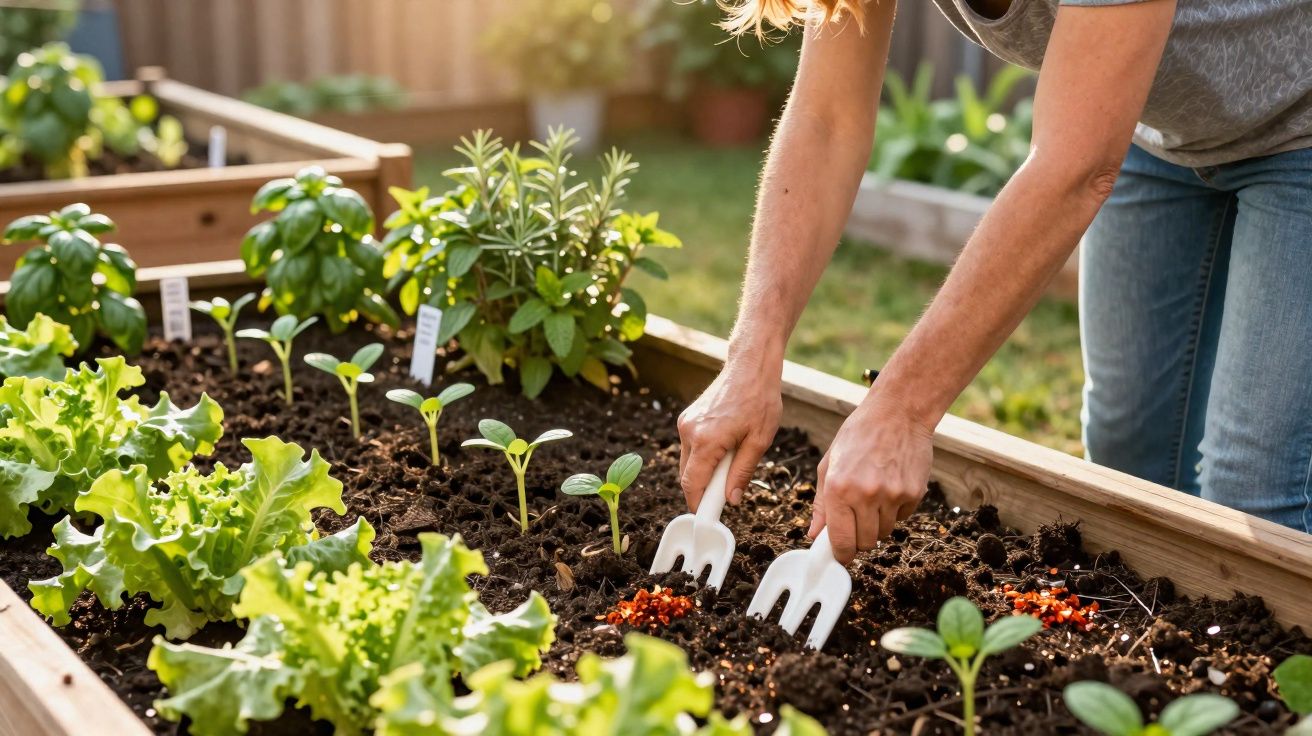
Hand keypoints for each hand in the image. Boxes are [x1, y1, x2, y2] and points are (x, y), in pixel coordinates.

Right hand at [677, 357, 781, 511]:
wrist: (750, 365)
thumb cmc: (760, 398)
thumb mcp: (759, 441)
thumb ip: (742, 473)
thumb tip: (731, 499)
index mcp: (706, 440)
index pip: (692, 485)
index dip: (699, 505)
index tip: (708, 518)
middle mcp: (689, 432)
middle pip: (687, 476)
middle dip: (704, 489)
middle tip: (728, 490)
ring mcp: (686, 423)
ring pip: (689, 462)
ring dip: (705, 471)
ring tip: (733, 459)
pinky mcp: (688, 418)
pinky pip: (691, 447)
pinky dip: (704, 456)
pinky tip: (727, 446)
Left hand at [809, 390, 933, 563]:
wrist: (898, 413)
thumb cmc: (858, 436)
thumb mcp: (829, 465)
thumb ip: (821, 504)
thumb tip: (813, 534)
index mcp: (838, 488)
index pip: (840, 541)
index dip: (840, 553)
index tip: (841, 554)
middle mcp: (865, 495)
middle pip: (865, 543)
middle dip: (860, 539)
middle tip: (858, 520)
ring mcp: (892, 495)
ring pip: (884, 533)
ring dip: (878, 523)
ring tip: (874, 495)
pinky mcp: (914, 493)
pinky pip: (902, 518)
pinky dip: (896, 510)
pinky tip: (891, 485)